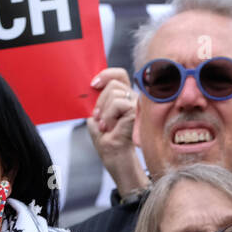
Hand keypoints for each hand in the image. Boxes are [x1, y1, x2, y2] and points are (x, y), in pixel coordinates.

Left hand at [87, 67, 147, 195]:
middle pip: (114, 84)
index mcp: (125, 97)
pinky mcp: (139, 112)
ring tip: (107, 126)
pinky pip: (119, 103)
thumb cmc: (108, 139)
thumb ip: (97, 100)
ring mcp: (138, 104)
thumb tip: (92, 85)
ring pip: (115, 92)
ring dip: (105, 111)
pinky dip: (109, 116)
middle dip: (101, 101)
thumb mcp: (98, 116)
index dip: (106, 74)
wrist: (114, 156)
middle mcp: (134, 98)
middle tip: (100, 119)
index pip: (119, 75)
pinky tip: (111, 128)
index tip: (93, 84)